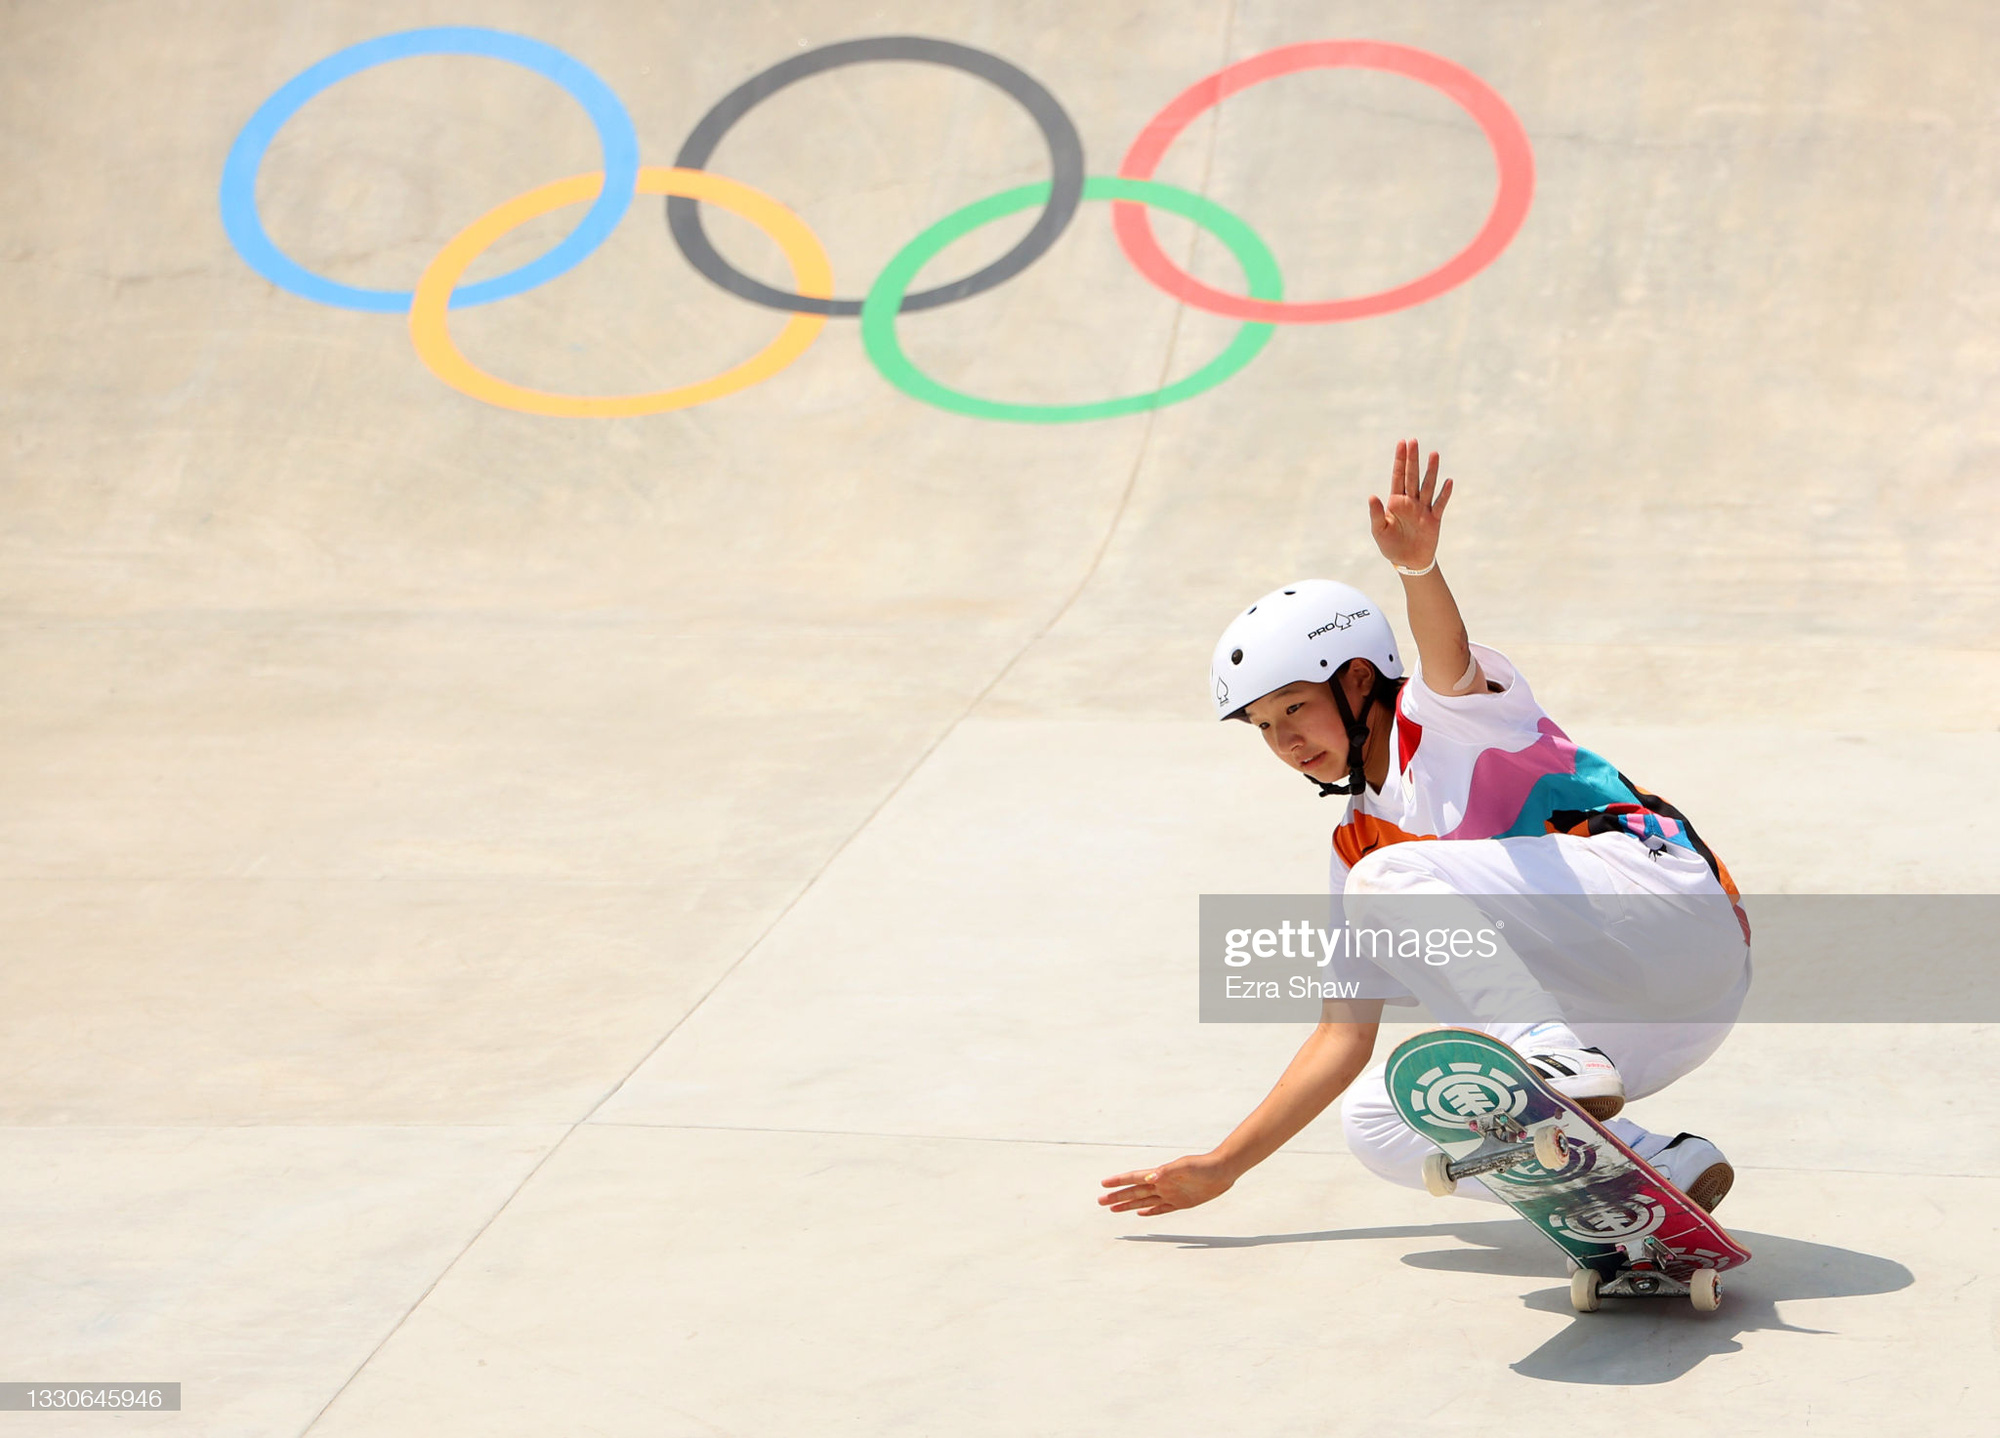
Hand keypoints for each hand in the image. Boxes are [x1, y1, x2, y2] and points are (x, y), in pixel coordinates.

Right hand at [1098, 1153, 1236, 1215]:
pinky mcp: (1181, 1202)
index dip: (1118, 1181)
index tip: (1103, 1184)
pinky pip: (1161, 1209)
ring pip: (1143, 1202)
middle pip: (1134, 1192)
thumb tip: (1150, 1177)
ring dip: (1128, 1205)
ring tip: (1113, 1209)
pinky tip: (1141, 1214)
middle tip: (1100, 1201)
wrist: (1223, 1170)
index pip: (1134, 1179)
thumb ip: (1167, 1172)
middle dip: (1117, 1197)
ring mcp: (1170, 1194)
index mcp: (1160, 1174)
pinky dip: (1149, 1212)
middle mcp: (1162, 1184)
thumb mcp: (1185, 1167)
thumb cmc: (1204, 1166)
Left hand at [1368, 437, 1454, 572]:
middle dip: (1413, 459)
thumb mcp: (1379, 530)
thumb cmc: (1390, 546)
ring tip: (1434, 454)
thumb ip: (1376, 513)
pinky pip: (1440, 503)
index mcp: (1396, 502)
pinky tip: (1449, 481)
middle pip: (1412, 476)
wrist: (1408, 562)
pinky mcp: (1434, 519)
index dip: (1399, 460)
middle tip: (1414, 441)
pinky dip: (1444, 493)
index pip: (1398, 476)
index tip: (1402, 443)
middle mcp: (1410, 501)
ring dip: (1431, 471)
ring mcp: (1423, 509)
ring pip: (1428, 485)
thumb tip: (1372, 495)